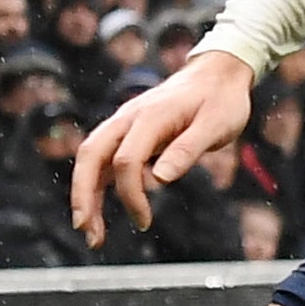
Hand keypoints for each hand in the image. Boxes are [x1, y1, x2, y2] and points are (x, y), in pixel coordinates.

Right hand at [75, 43, 254, 240]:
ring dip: (85, 193)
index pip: (126, 160)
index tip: (144, 222)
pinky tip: (102, 208)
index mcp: (151, 116)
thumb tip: (160, 179)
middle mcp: (129, 117)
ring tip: (91, 232)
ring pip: (91, 157)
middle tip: (86, 232)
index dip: (130, 194)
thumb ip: (188, 150)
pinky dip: (97, 184)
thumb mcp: (216, 125)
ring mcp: (125, 123)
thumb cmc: (221, 100)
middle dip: (83, 194)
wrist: (218, 73)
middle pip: (90, 155)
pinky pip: (103, 159)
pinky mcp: (128, 132)